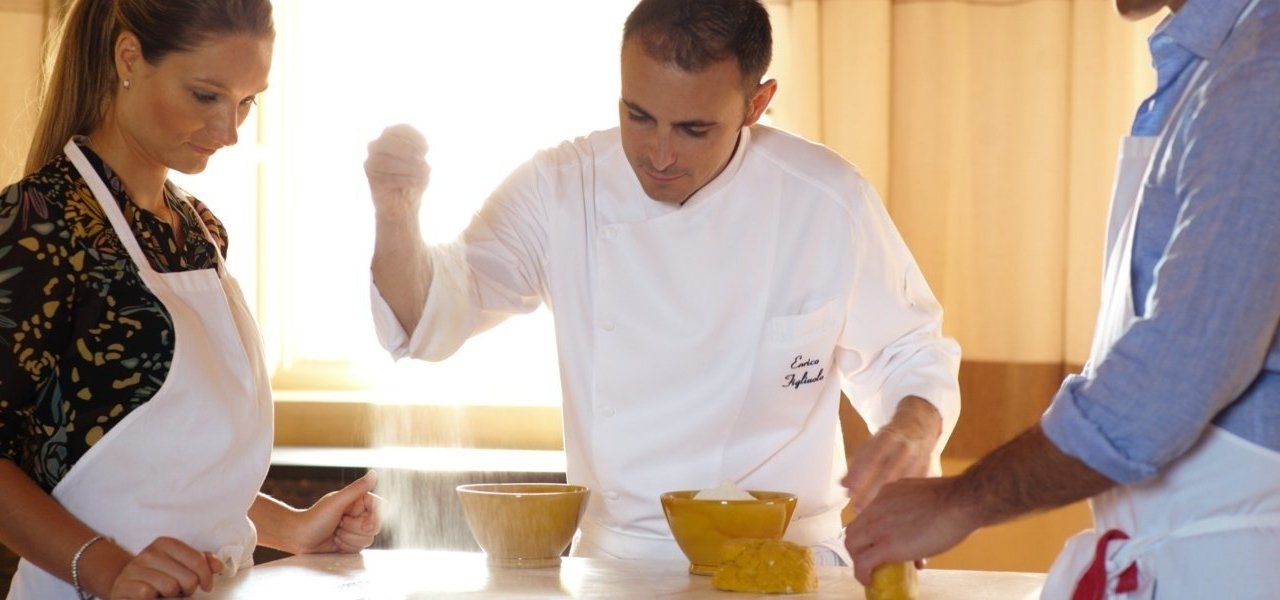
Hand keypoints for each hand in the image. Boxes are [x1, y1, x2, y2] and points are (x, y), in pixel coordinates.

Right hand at [107, 537, 222, 598]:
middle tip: (180, 590)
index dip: (206, 576)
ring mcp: (134, 569)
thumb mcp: (181, 564)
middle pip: (187, 577)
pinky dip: (154, 598)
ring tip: (166, 593)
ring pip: (170, 587)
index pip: (197, 560)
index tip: (206, 585)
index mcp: (165, 543)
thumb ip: (202, 561)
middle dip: (188, 588)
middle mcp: (148, 553)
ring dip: (172, 595)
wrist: (125, 583)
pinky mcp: (123, 586)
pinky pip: (148, 594)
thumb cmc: (159, 574)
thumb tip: (219, 566)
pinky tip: (151, 595)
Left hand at [290, 471, 382, 554]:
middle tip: (340, 523)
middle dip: (355, 529)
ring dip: (348, 538)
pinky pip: (360, 548)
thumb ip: (357, 489)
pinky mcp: (352, 543)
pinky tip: (335, 540)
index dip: (375, 518)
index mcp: (359, 501)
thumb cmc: (314, 518)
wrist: (299, 537)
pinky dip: (346, 546)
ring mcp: (356, 530)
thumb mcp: (337, 502)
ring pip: (368, 539)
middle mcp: (360, 514)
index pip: (381, 508)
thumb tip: (374, 474)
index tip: (365, 524)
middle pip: (375, 527)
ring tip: (335, 532)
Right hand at [364, 124, 429, 215]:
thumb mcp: (421, 165)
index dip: (415, 138)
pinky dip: (403, 179)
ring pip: (385, 159)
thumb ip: (419, 159)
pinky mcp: (370, 175)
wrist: (403, 204)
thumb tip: (419, 161)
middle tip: (420, 161)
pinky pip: (385, 175)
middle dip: (407, 150)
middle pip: (388, 141)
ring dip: (407, 167)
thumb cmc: (413, 180)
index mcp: (392, 137)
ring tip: (422, 175)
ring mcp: (371, 159)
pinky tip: (415, 182)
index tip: (425, 151)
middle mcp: (378, 145)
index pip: (401, 129)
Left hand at [842, 396, 938, 512]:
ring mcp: (919, 461)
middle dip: (870, 494)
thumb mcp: (872, 443)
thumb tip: (843, 485)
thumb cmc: (890, 438)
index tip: (848, 492)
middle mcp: (905, 449)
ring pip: (902, 485)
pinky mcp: (928, 472)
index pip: (871, 458)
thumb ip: (858, 463)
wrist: (919, 427)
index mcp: (888, 438)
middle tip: (856, 510)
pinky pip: (915, 490)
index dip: (859, 476)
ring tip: (871, 515)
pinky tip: (892, 514)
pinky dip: (903, 502)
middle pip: (887, 475)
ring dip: (886, 501)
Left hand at [844, 477, 977, 584]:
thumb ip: (913, 509)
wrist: (961, 503)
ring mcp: (879, 526)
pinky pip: (863, 562)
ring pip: (852, 545)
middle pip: (854, 530)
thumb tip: (917, 527)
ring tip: (868, 571)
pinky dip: (861, 573)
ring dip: (858, 560)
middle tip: (870, 558)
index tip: (879, 543)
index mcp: (887, 494)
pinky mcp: (886, 545)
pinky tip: (868, 580)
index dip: (871, 533)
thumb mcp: (922, 497)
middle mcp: (877, 507)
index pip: (867, 516)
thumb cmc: (954, 499)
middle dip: (860, 547)